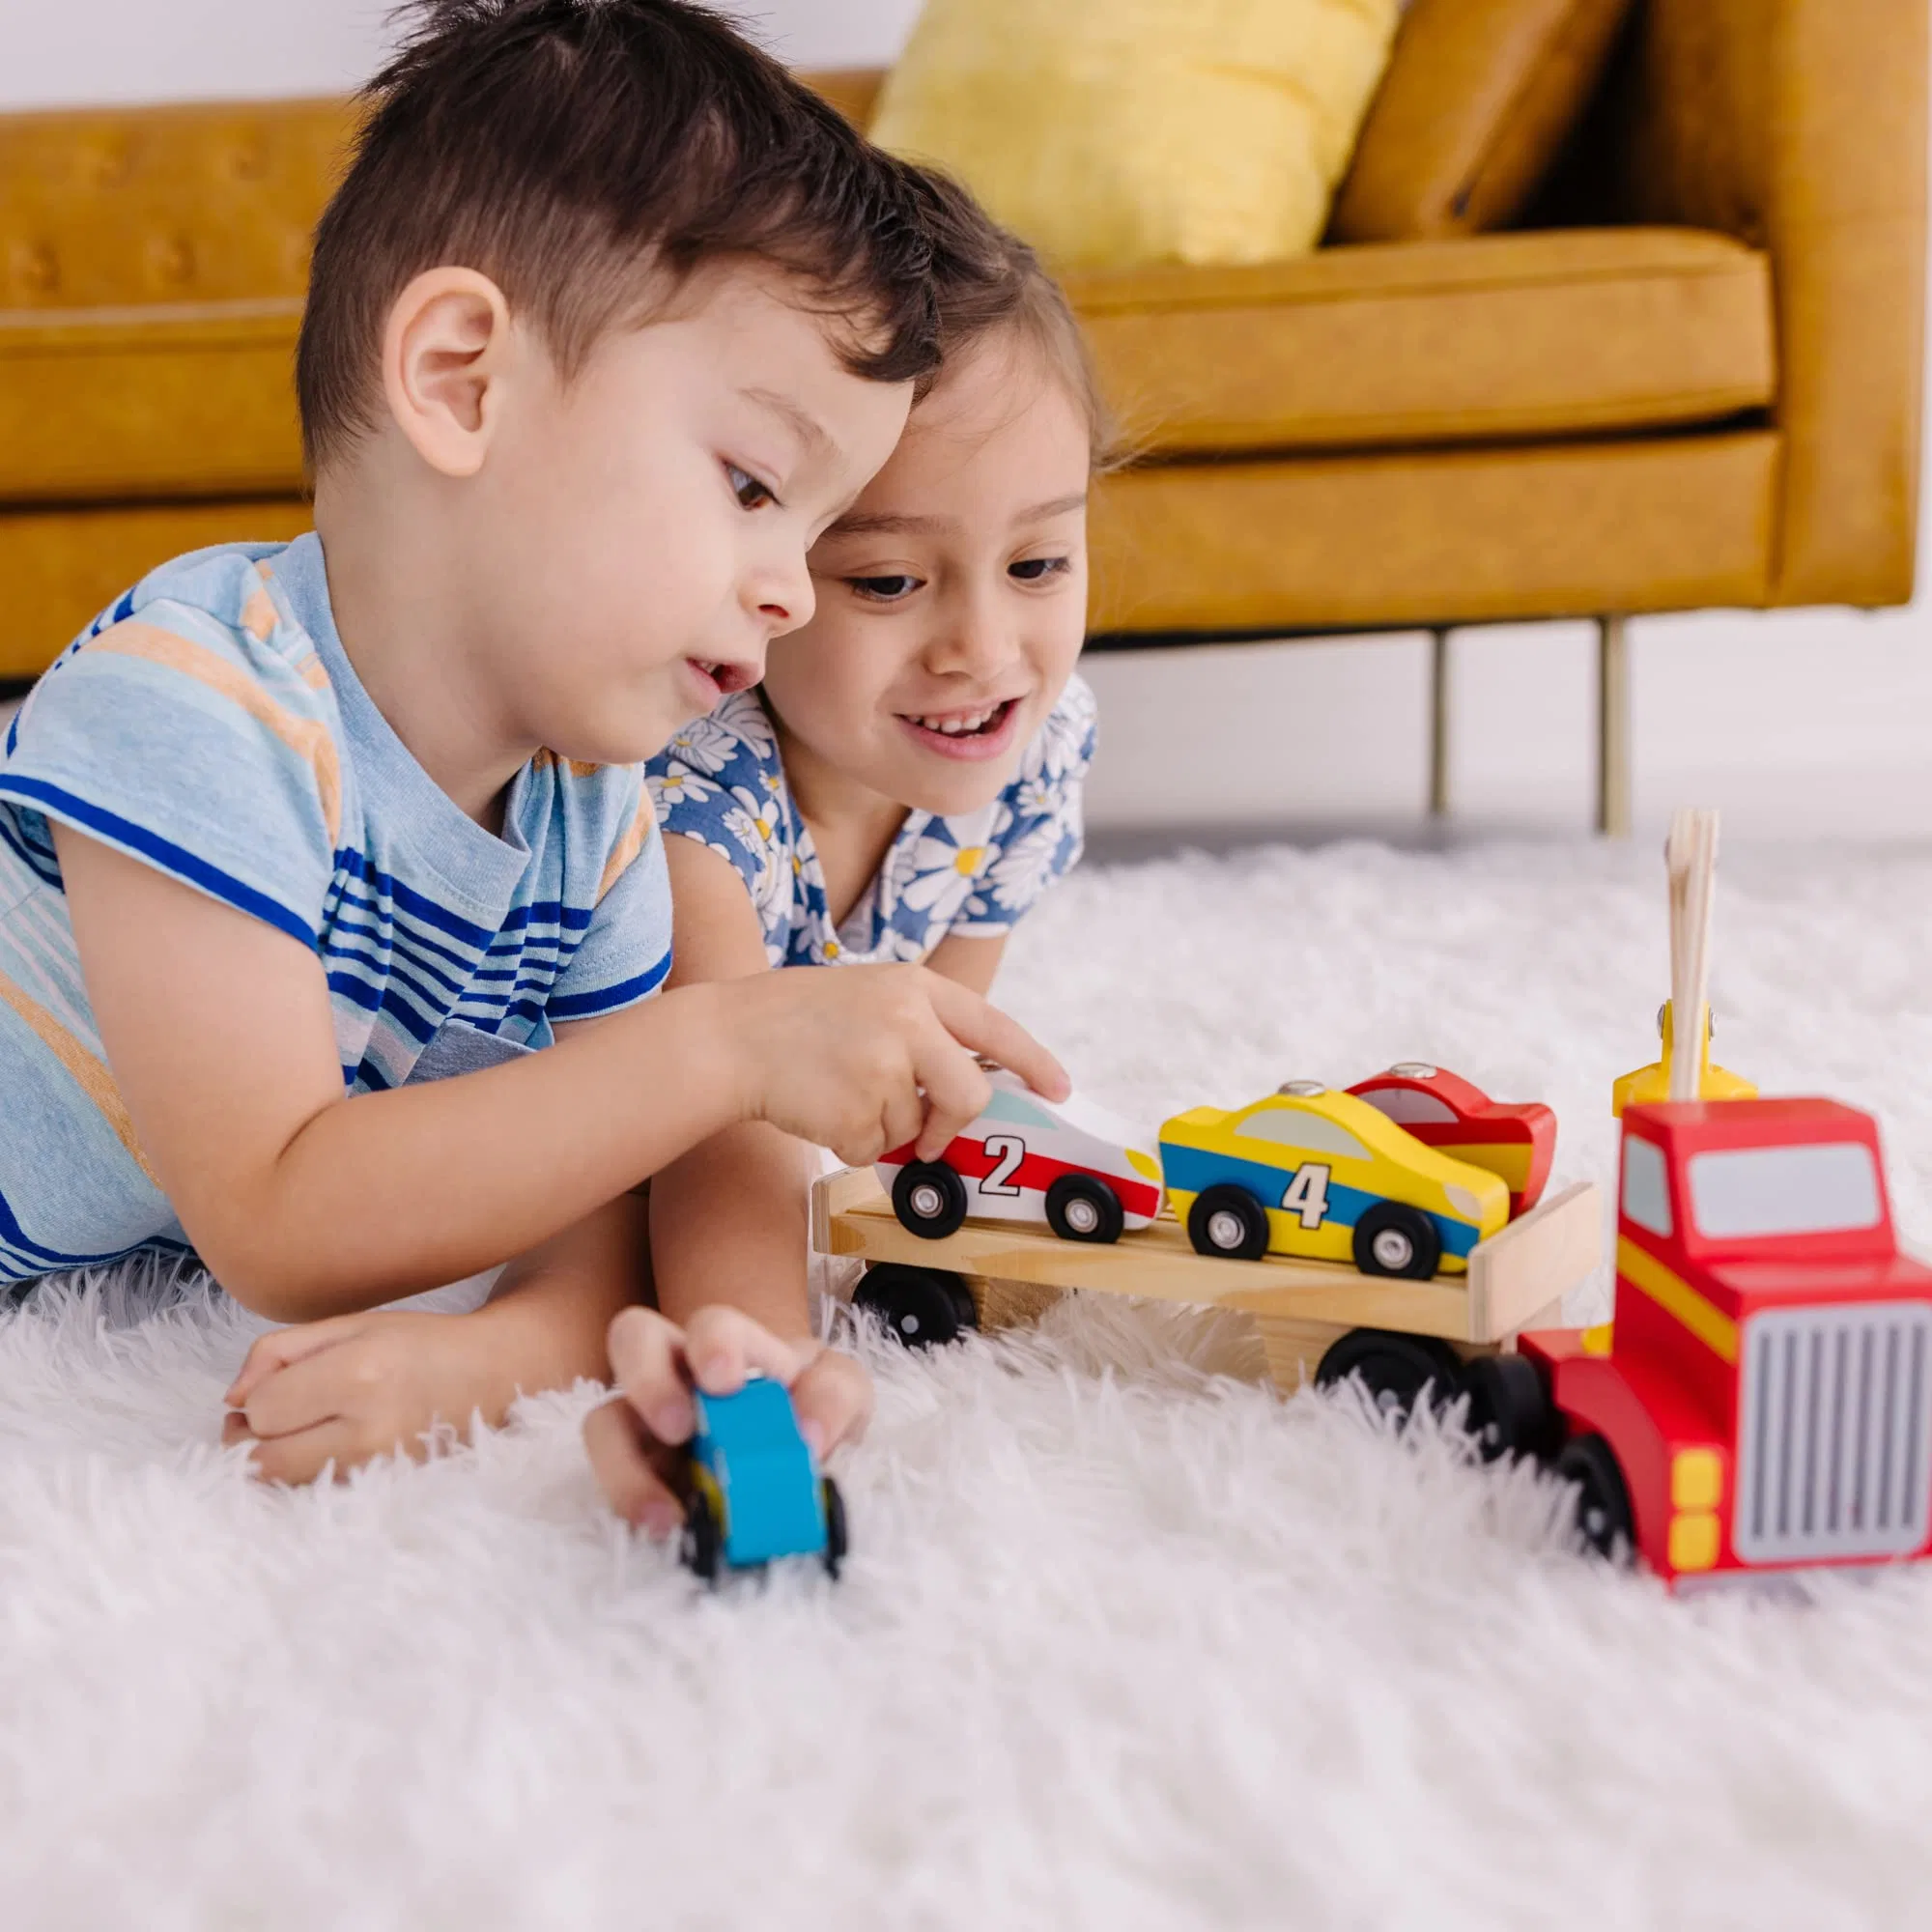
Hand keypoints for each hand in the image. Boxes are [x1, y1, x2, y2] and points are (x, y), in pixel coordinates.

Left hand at [222, 1310, 491, 1482]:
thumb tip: (232, 1399)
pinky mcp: (385, 1487)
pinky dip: (304, 1470)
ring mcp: (378, 1466)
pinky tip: (325, 1442)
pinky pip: (313, 1490)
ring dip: (275, 1456)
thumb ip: (278, 1351)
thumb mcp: (349, 1324)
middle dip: (253, 1436)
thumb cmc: (418, 1342)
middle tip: (273, 1411)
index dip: (256, 1396)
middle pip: (263, 1459)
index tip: (280, 1381)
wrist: (493, 1375)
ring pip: (284, 1482)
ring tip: (298, 1424)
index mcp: (360, 1374)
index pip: (263, 1410)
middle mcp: (369, 1428)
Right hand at [582, 1304, 872, 1536]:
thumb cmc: (813, 1408)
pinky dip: (633, 1509)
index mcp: (732, 1347)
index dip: (714, 1345)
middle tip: (680, 1427)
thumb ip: (835, 1396)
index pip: (712, 1325)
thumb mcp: (844, 1394)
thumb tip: (807, 1435)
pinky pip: (612, 1488)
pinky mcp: (637, 1479)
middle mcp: (678, 1374)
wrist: (804, 1463)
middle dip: (649, 1379)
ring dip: (623, 1467)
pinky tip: (668, 1533)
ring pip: (603, 1423)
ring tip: (665, 1515)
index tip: (728, 1382)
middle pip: (631, 1339)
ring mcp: (648, 1427)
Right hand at [707, 963, 1067, 1165]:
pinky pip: (872, 1149)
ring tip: (835, 1090)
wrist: (728, 1038)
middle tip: (930, 1136)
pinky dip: (848, 1143)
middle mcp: (907, 1021)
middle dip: (953, 1124)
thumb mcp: (869, 997)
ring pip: (913, 1128)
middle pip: (970, 1094)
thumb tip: (970, 1092)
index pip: (994, 1027)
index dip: (1034, 1062)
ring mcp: (882, 1066)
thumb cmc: (795, 1020)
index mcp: (915, 987)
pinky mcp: (855, 1110)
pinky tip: (818, 1108)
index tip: (1059, 1089)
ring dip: (879, 1128)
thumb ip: (921, 1030)